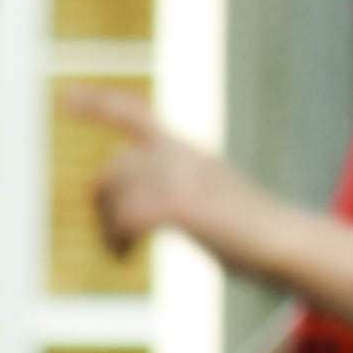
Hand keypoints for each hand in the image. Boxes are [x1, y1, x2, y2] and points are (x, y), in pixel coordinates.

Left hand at [74, 87, 250, 262]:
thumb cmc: (246, 232)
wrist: (286, 242)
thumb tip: (107, 191)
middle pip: (113, 168)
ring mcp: (184, 178)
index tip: (66, 96)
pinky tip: (125, 256)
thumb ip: (162, 191)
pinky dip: (116, 239)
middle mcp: (183, 156)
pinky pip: (126, 215)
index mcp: (187, 152)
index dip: (100, 104)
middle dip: (102, 206)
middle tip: (115, 244)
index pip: (137, 114)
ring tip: (121, 253)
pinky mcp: (184, 205)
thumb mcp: (201, 200)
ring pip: (115, 192)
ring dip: (107, 229)